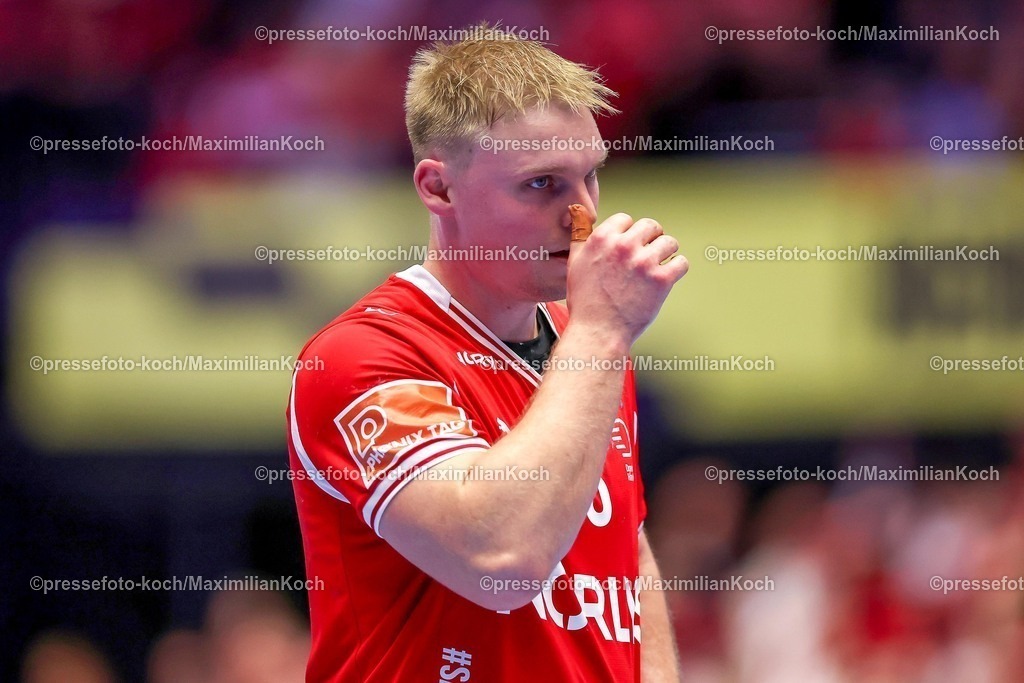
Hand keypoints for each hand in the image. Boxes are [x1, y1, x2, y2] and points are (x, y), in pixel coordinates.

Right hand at [566, 212, 687, 347]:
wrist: (598, 331)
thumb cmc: (586, 300)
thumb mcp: (575, 261)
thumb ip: (580, 234)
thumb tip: (577, 211)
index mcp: (602, 239)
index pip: (626, 219)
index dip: (628, 233)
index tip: (628, 247)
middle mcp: (623, 247)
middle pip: (650, 226)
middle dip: (651, 238)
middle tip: (648, 253)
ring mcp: (644, 263)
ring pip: (669, 242)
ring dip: (667, 252)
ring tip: (659, 264)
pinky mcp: (661, 280)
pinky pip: (681, 263)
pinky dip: (678, 268)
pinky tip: (668, 275)